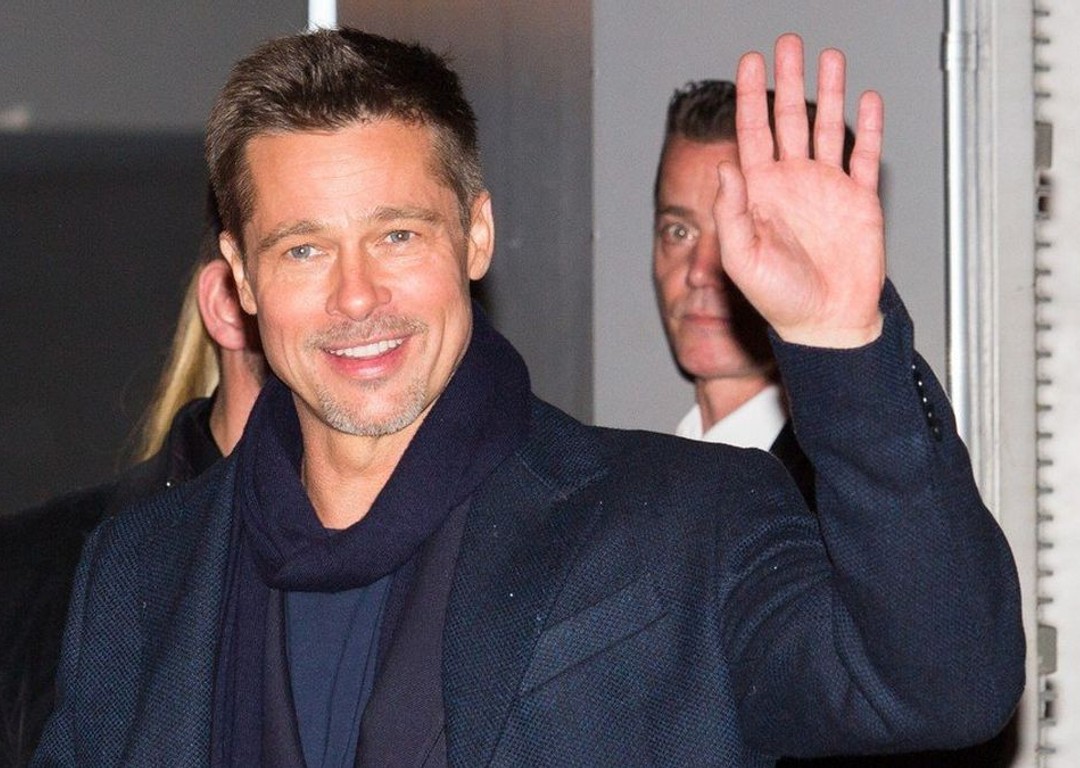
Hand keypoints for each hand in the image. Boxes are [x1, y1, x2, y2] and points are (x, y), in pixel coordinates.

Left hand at [715, 34, 885, 347]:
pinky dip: (868, 128)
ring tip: (828, 58)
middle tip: (787, 45)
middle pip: (787, 119)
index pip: (751, 133)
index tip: (750, 63)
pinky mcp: (858, 201)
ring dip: (828, 93)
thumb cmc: (780, 300)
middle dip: (787, 81)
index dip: (750, 97)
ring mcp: (825, 189)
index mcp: (759, 194)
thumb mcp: (741, 258)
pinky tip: (867, 100)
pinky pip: (863, 156)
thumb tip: (725, 166)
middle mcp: (790, 184)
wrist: (826, 325)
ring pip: (826, 129)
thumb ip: (730, 212)